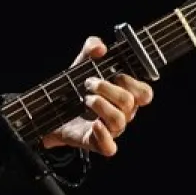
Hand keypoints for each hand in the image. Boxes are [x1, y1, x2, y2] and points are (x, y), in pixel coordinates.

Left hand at [41, 35, 153, 156]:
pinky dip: (103, 135)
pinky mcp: (96, 143)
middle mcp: (122, 114)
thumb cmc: (74, 88)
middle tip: (89, 83)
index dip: (133, 83)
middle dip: (108, 89)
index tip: (115, 75)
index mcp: (124, 95)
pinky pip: (109, 147)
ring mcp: (110, 129)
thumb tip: (100, 47)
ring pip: (119, 121)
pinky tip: (94, 124)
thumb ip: (91, 49)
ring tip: (85, 99)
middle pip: (129, 103)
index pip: (145, 94)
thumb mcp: (81, 64)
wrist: (50, 110)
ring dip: (100, 105)